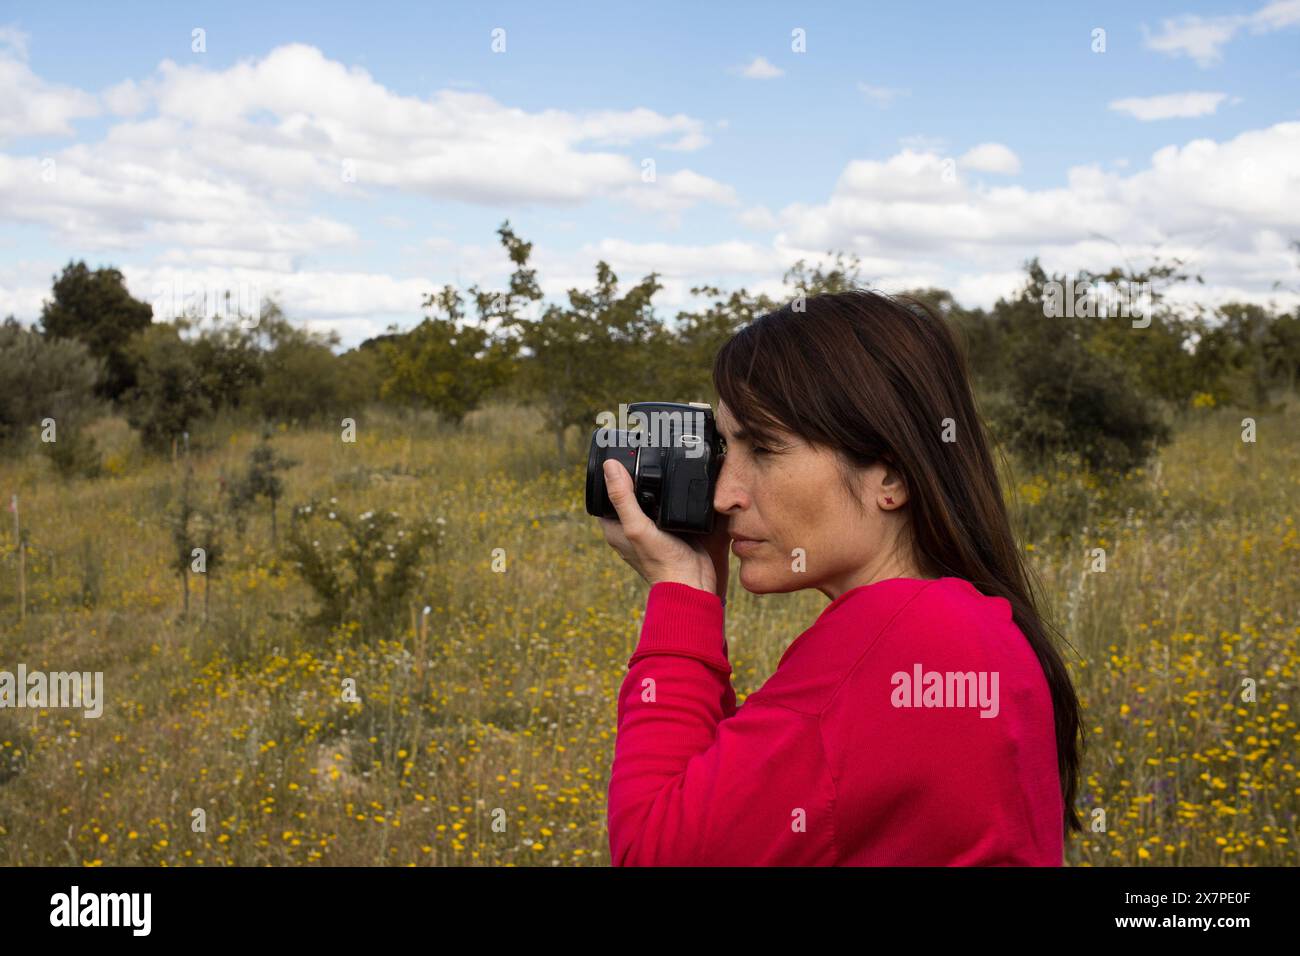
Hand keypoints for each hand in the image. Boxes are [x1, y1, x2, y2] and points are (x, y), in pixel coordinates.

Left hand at [598, 459, 729, 600]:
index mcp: (614, 527)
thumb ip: (622, 497)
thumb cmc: (661, 561)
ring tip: (662, 468)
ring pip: (650, 499)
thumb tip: (610, 466)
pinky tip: (678, 486)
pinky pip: (667, 507)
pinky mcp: (670, 529)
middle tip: (645, 458)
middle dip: (636, 478)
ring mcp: (651, 528)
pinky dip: (670, 496)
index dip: (612, 476)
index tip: (623, 458)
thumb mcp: (637, 526)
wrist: (692, 582)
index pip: (606, 494)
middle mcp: (630, 527)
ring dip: (655, 486)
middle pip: (629, 493)